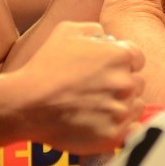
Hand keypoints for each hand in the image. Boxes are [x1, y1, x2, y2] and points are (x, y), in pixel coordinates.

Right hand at [18, 21, 145, 153]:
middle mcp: (126, 82)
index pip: (137, 58)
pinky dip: (122, 128)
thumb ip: (95, 29)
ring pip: (135, 106)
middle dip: (121, 85)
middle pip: (137, 83)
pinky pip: (131, 131)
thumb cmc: (45, 66)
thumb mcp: (67, 31)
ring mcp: (121, 110)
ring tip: (95, 108)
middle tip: (97, 91)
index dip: (122, 63)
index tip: (106, 71)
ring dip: (122, 106)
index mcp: (120, 55)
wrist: (27, 104)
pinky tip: (104, 124)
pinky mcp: (114, 135)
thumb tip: (109, 38)